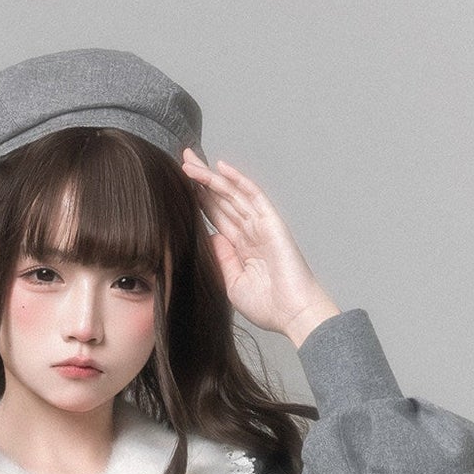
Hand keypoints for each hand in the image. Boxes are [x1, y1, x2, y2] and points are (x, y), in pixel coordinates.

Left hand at [180, 148, 340, 347]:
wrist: (293, 314)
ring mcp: (261, 225)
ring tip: (189, 162)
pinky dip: (238, 180)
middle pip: (221, 199)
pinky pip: (253, 195)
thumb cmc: (268, 306)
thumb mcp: (232, 283)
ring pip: (231, 193)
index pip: (215, 215)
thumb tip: (207, 237)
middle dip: (201, 180)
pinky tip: (221, 168)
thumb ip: (220, 259)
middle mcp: (249, 231)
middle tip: (183, 159)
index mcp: (239, 246)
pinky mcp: (271, 222)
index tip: (180, 184)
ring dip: (210, 177)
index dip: (198, 198)